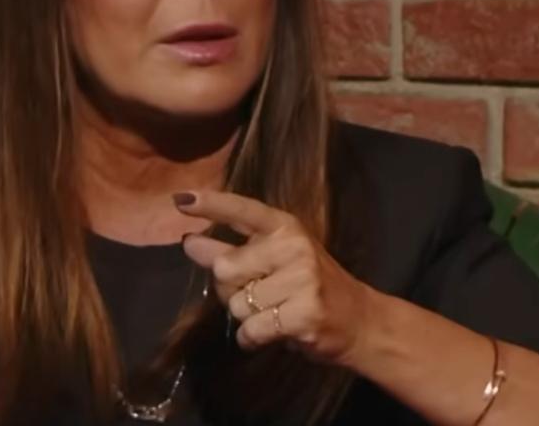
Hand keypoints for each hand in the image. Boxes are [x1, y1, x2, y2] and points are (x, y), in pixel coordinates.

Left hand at [177, 190, 376, 365]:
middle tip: (260, 295)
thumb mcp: (272, 260)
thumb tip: (189, 242)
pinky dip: (252, 338)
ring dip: (245, 318)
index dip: (210, 204)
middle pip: (225, 270)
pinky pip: (251, 330)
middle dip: (231, 290)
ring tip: (273, 313)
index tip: (180, 199)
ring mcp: (303, 278)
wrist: (359, 320)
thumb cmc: (307, 285)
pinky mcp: (305, 313)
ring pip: (237, 305)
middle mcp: (294, 246)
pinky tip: (272, 333)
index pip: (242, 210)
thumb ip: (229, 250)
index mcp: (284, 227)